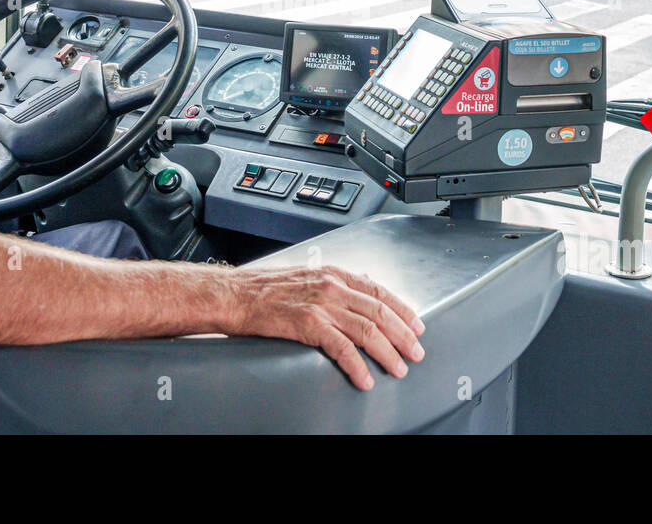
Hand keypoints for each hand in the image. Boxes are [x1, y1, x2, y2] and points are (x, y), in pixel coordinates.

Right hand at [230, 265, 424, 389]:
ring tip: (399, 368)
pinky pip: (342, 348)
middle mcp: (332, 286)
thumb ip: (334, 283)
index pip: (379, 291)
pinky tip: (365, 378)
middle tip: (416, 352)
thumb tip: (360, 290)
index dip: (403, 310)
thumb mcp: (307, 276)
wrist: (235, 295)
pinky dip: (358, 366)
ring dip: (388, 352)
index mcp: (334, 274)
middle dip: (403, 335)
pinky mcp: (309, 324)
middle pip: (380, 313)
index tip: (417, 325)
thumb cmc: (266, 289)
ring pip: (368, 330)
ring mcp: (322, 305)